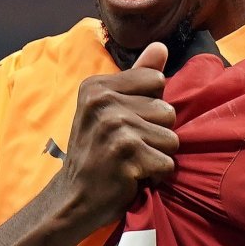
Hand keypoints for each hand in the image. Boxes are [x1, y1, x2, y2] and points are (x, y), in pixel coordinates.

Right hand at [50, 42, 177, 232]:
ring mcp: (113, 127)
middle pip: (167, 110)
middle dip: (156, 135)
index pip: (156, 81)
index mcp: (97, 86)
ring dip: (157, 157)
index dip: (150, 108)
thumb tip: (161, 46)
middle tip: (128, 149)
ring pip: (171, 138)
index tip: (126, 126)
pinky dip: (155, 176)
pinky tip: (133, 177)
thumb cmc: (96, 153)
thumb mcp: (109, 110)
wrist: (73, 199)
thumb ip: (137, 77)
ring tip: (131, 163)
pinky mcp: (126, 154)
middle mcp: (102, 101)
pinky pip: (167, 162)